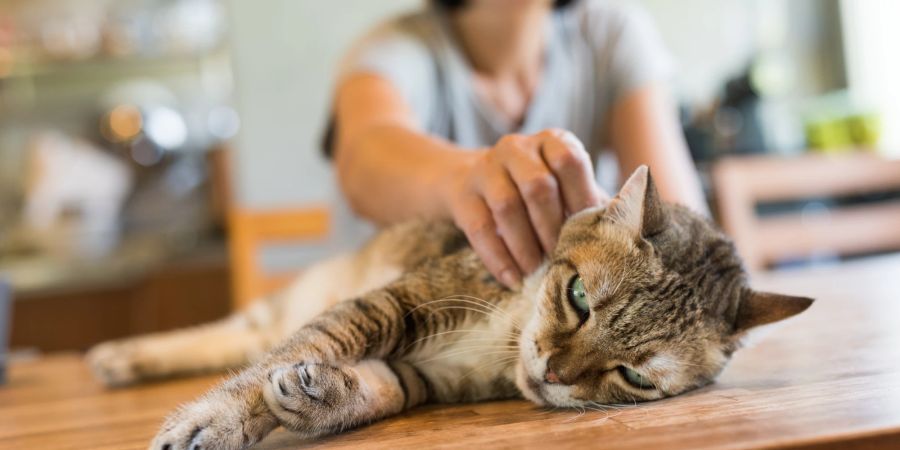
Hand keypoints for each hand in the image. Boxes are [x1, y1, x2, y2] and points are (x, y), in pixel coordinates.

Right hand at [441, 129, 606, 287]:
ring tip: (536, 273)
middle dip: (551, 228)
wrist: (470, 180)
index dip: (581, 198)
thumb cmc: (531, 190)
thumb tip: (625, 232)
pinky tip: (512, 279)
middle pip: (537, 185)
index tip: (589, 234)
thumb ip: (589, 203)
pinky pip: (480, 228)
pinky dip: (498, 258)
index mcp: (551, 141)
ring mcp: (485, 167)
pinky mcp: (463, 193)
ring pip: (506, 206)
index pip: (569, 160)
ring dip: (524, 246)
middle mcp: (516, 147)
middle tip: (560, 260)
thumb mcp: (562, 187)